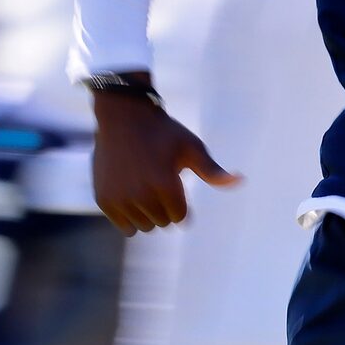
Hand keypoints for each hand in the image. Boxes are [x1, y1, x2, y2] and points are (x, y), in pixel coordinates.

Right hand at [90, 82, 238, 232]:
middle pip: (162, 223)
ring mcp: (119, 199)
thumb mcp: (192, 148)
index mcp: (165, 185)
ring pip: (144, 227)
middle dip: (164, 207)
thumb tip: (240, 180)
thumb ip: (213, 172)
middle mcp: (141, 195)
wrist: (122, 116)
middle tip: (156, 181)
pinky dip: (129, 217)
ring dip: (147, 213)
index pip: (181, 218)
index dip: (180, 201)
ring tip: (143, 187)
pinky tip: (130, 196)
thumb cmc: (163, 132)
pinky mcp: (104, 201)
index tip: (174, 181)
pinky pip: (124, 227)